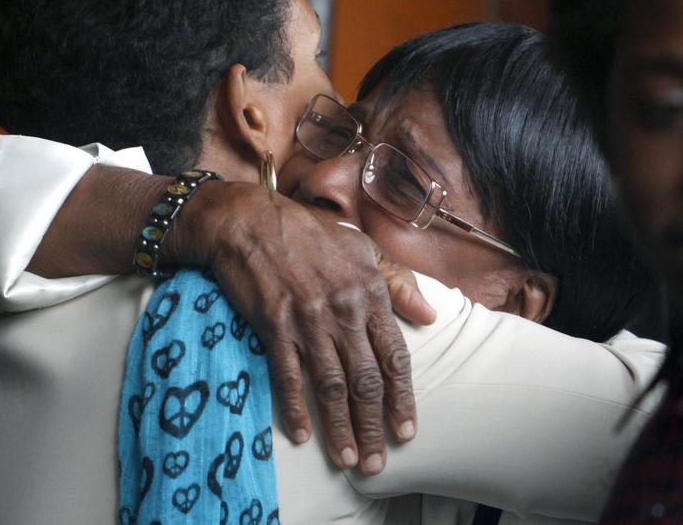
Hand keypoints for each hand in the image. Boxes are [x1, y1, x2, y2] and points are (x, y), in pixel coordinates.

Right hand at [175, 182, 435, 474]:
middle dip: (374, 424)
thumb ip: (398, 283)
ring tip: (348, 458)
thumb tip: (431, 313)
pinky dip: (294, 407)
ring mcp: (307, 320)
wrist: (251, 221)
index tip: (407, 431)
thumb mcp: (363, 249)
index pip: (394, 356)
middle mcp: (343, 311)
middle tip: (377, 461)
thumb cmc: (310, 234)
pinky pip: (287, 375)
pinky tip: (302, 434)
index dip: (402, 397)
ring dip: (339, 426)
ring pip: (330, 384)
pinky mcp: (273, 325)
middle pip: (364, 380)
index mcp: (369, 293)